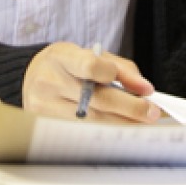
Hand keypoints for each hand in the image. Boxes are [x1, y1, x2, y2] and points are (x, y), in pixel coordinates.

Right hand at [23, 42, 160, 123]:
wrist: (32, 77)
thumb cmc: (68, 64)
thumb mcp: (91, 53)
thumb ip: (120, 68)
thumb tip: (144, 88)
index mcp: (62, 57)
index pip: (89, 67)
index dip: (115, 76)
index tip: (142, 87)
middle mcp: (50, 81)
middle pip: (96, 99)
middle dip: (130, 107)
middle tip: (153, 112)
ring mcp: (45, 105)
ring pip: (91, 119)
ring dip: (122, 122)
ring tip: (142, 122)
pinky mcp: (45, 124)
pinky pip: (82, 130)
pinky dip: (105, 129)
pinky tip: (121, 128)